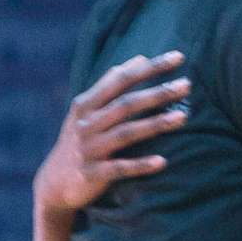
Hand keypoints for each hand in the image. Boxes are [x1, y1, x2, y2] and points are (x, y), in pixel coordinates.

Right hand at [34, 52, 189, 221]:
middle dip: (157, 93)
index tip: (178, 57)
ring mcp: (88, 150)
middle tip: (187, 85)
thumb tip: (140, 58)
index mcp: (85, 104)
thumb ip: (111, 84)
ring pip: (125, 133)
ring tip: (183, 117)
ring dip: (155, 124)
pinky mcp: (92, 174)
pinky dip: (140, 165)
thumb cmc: (80, 139)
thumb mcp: (87, 110)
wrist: (54, 183)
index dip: (150, 68)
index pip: (120, 79)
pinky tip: (162, 162)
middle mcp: (86, 124)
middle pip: (126, 104)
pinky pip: (119, 168)